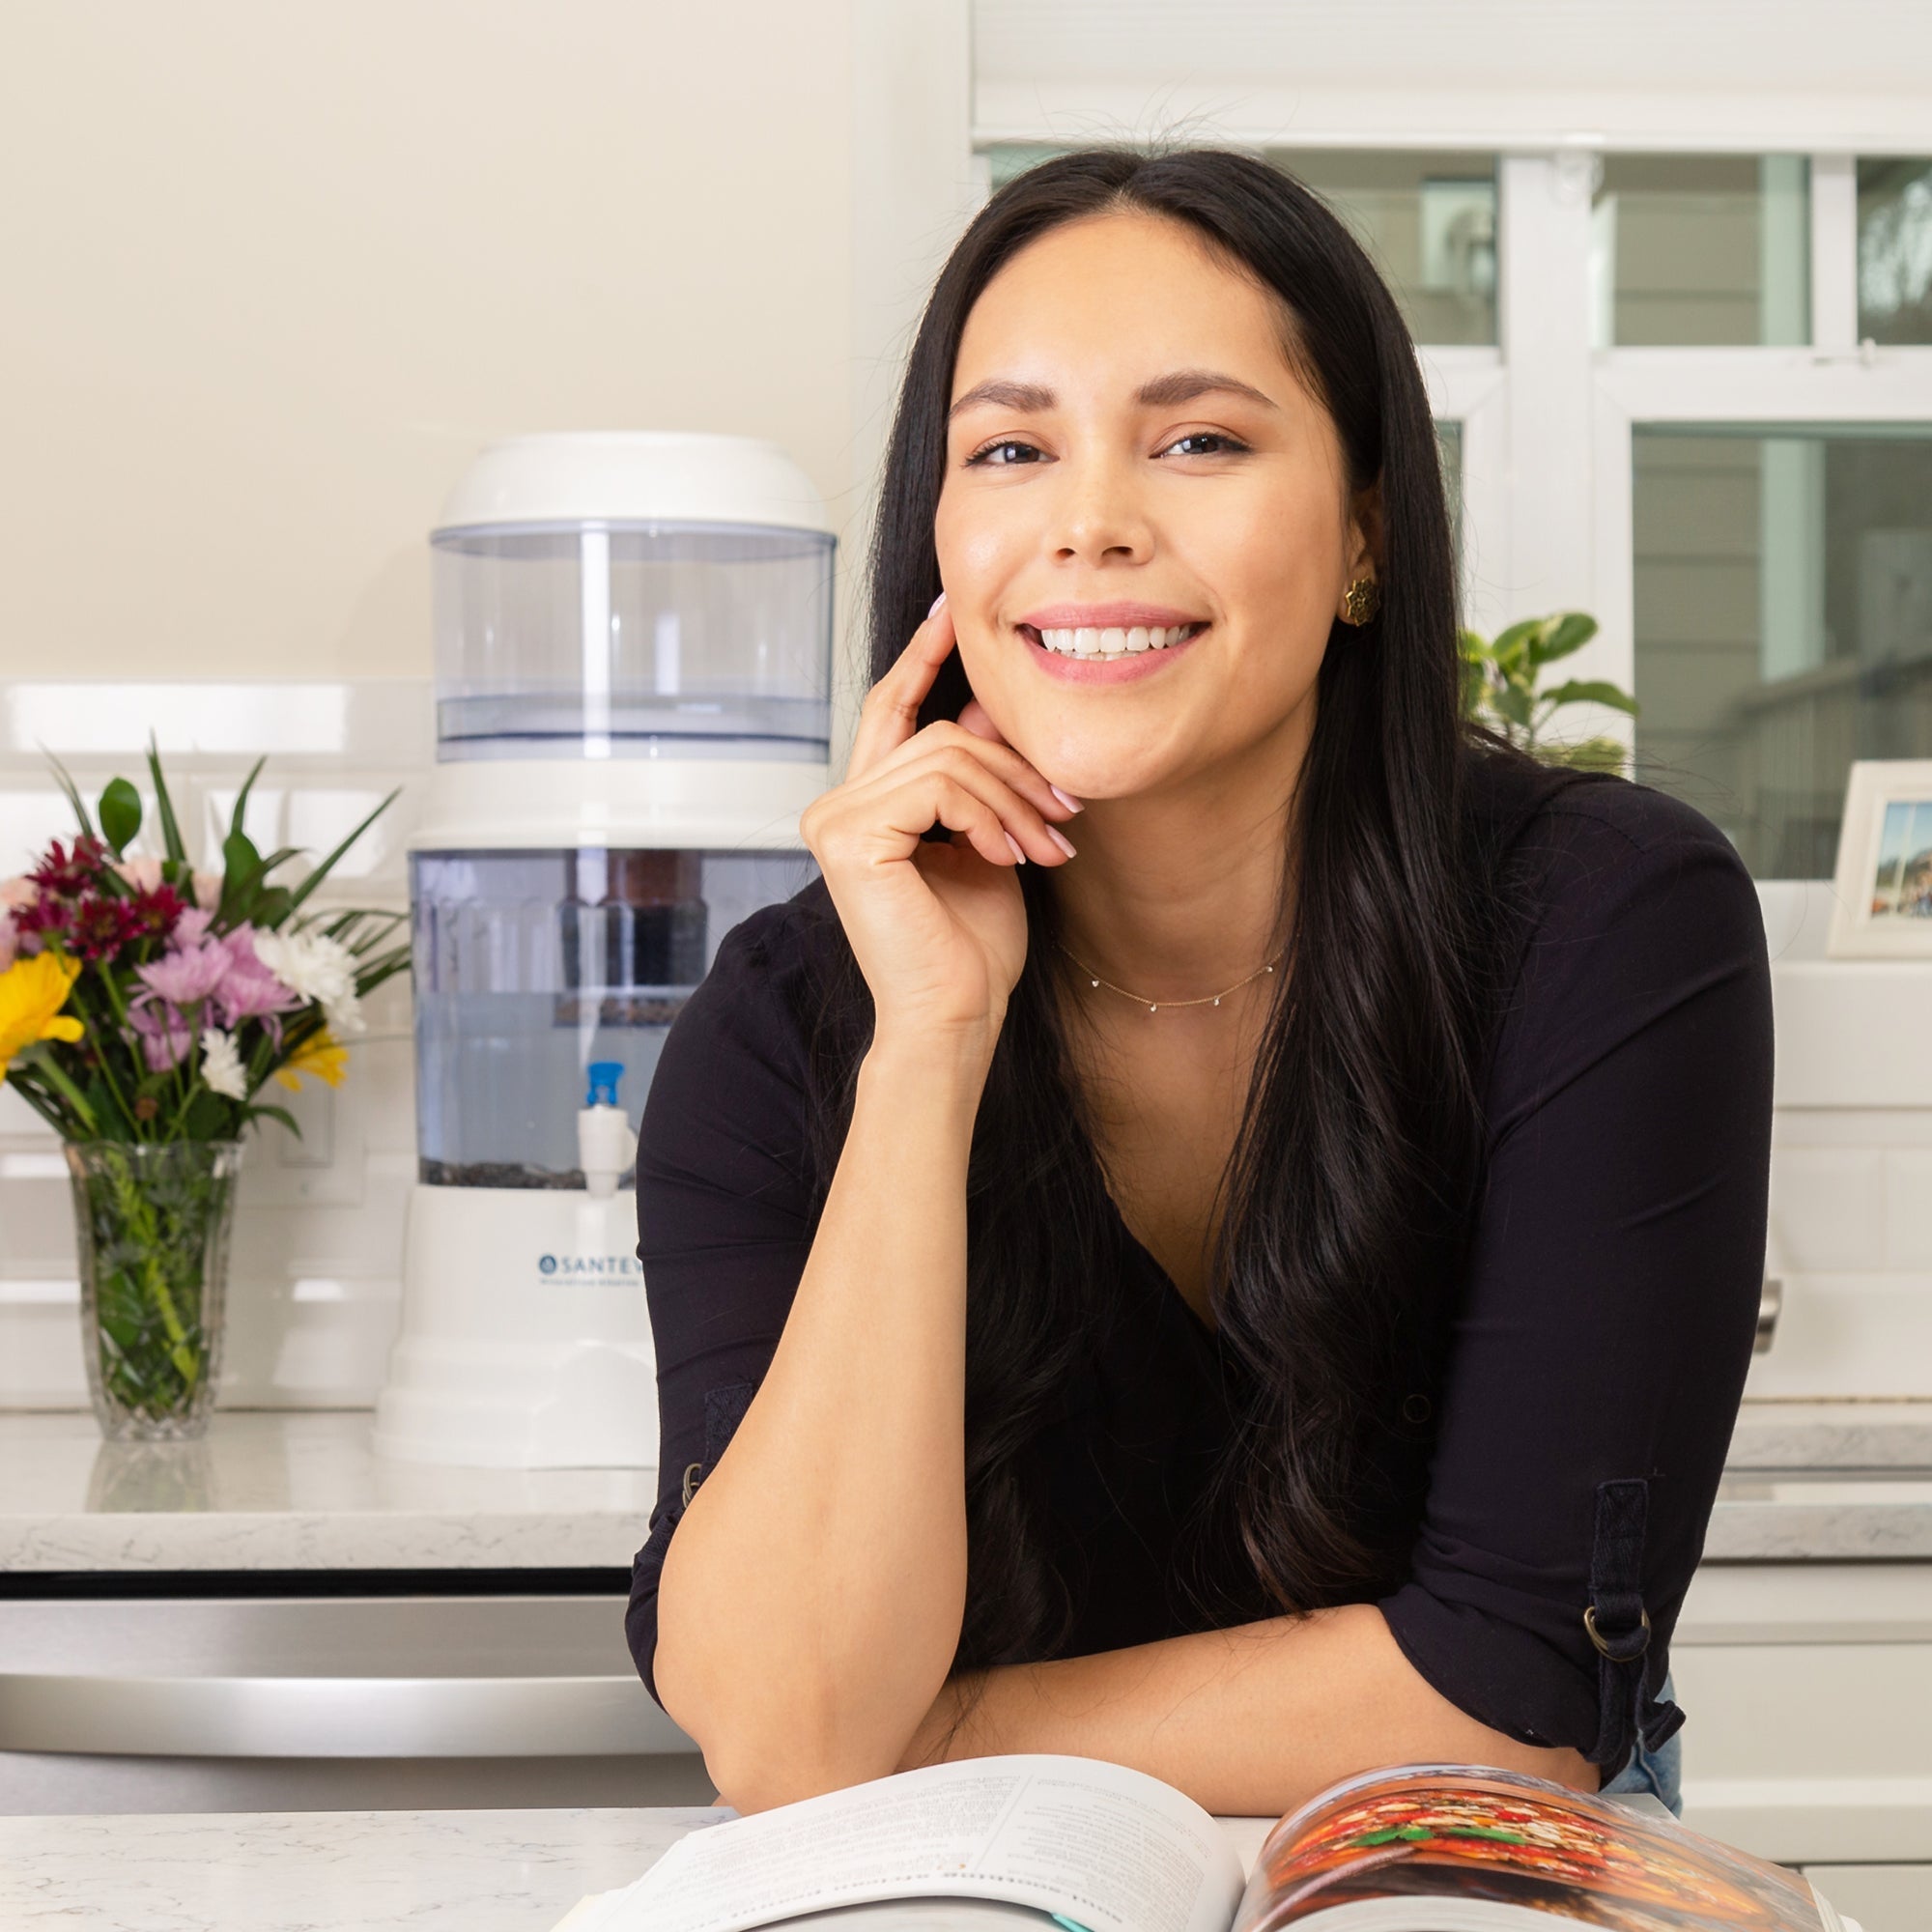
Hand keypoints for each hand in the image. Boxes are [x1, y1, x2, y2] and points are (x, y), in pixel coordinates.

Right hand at [798, 596, 1080, 1051]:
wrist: (956, 1016)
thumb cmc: (971, 949)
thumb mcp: (987, 841)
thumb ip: (978, 779)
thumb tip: (988, 707)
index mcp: (862, 808)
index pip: (891, 711)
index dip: (921, 659)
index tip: (953, 614)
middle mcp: (835, 806)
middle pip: (936, 731)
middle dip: (1013, 766)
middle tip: (1067, 812)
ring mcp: (834, 818)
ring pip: (945, 754)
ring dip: (1013, 797)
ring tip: (1049, 847)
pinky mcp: (850, 836)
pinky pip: (939, 783)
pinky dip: (987, 813)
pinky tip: (1006, 856)